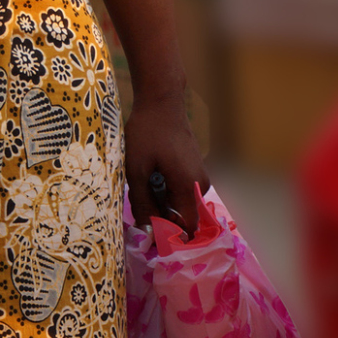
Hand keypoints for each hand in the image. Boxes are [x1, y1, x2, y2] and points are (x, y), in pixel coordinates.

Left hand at [123, 93, 205, 236]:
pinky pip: (182, 193)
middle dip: (162, 220)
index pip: (186, 227)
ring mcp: (200, 178)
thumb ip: (142, 202)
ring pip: (182, 205)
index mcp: (189, 187)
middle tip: (139, 210)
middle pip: (184, 218)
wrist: (162, 102)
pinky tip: (151, 180)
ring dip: (163, 206)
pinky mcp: (195, 171)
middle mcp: (200, 186)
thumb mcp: (136, 168)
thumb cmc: (147, 132)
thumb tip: (146, 231)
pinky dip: (167, 194)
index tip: (149, 236)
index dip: (168, 236)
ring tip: (143, 190)